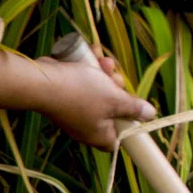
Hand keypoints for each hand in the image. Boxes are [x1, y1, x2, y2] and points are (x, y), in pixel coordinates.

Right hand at [30, 46, 153, 150]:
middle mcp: (86, 127)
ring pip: (97, 91)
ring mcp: (73, 110)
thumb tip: (150, 114)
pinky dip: (87, 69)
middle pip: (111, 109)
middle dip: (115, 87)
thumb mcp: (114, 99)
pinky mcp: (63, 95)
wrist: (41, 82)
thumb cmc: (81, 93)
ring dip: (102, 73)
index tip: (132, 106)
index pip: (120, 138)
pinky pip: (81, 83)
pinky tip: (91, 54)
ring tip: (102, 61)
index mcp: (100, 135)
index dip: (128, 122)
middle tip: (114, 75)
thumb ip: (133, 107)